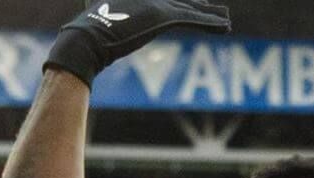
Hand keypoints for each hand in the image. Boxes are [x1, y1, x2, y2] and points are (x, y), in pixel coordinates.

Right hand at [46, 0, 230, 86]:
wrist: (88, 38)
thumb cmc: (89, 31)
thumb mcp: (97, 16)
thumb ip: (100, 14)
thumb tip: (87, 19)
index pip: (166, 0)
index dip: (182, 2)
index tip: (194, 5)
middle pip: (182, 1)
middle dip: (201, 6)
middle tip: (218, 10)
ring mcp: (157, 5)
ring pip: (191, 9)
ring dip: (211, 15)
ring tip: (227, 20)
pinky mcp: (162, 17)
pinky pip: (193, 20)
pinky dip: (210, 23)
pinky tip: (226, 27)